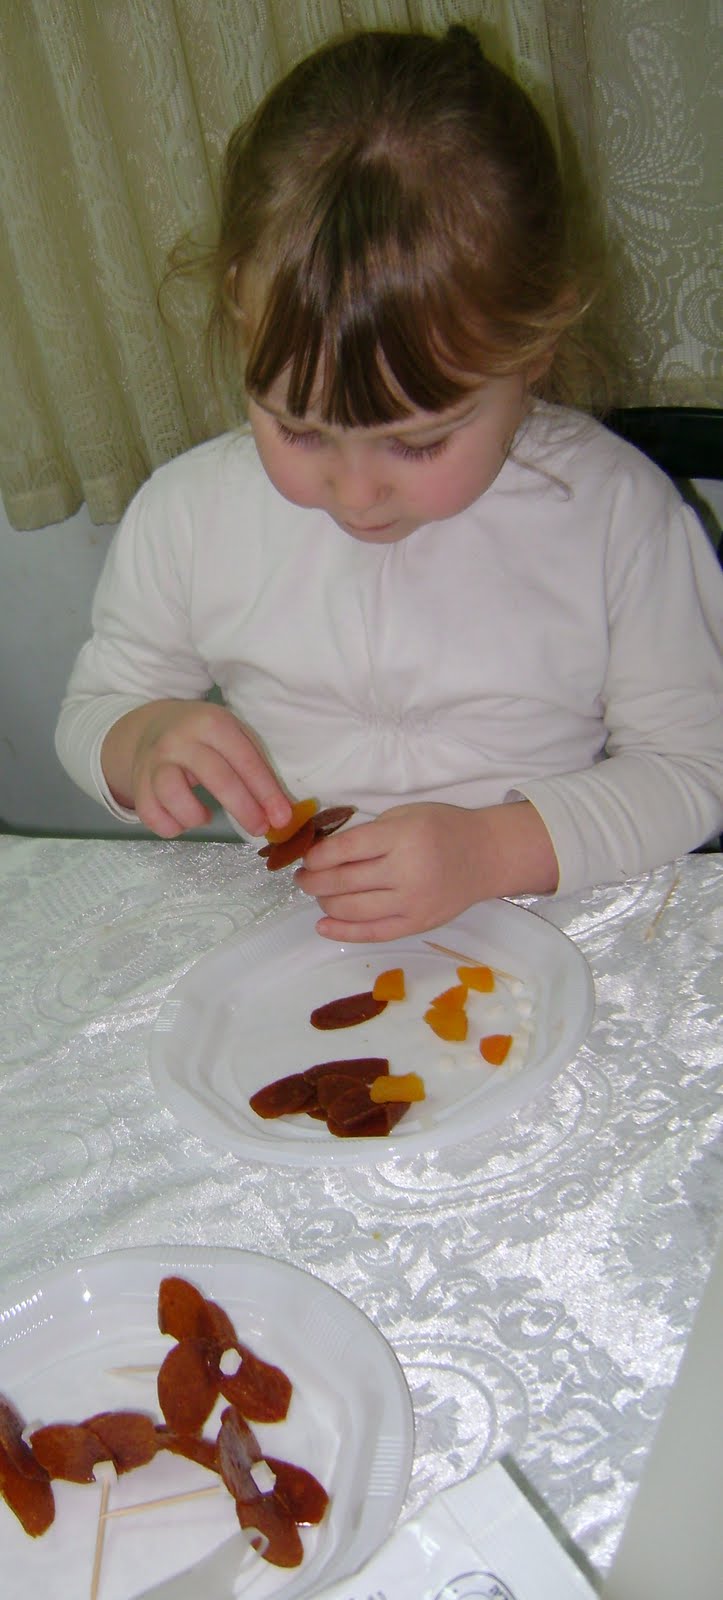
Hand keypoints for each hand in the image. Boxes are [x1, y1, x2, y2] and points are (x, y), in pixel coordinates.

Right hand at [101, 699, 292, 838]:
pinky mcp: (138, 781)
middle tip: (259, 828)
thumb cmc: (206, 738)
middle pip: (216, 778)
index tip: (282, 817)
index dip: (266, 792)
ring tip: (205, 817)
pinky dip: (169, 826)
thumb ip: (257, 769)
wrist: (153, 726)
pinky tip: (182, 822)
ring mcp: (155, 760)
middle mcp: (181, 739)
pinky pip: (150, 813)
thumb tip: (283, 812)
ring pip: (172, 795)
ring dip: (194, 816)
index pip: (245, 760)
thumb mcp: (233, 737)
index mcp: (212, 723)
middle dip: (243, 809)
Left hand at [295, 800, 558, 941]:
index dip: (317, 857)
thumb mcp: (406, 815)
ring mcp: (412, 903)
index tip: (306, 858)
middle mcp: (406, 872)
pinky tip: (323, 925)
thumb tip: (324, 854)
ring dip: (324, 903)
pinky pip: (373, 933)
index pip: (345, 850)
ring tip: (317, 895)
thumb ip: (369, 834)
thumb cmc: (443, 828)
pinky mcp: (417, 924)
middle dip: (313, 881)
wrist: (487, 855)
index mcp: (402, 837)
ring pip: (352, 909)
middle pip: (343, 882)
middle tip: (301, 878)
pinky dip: (343, 932)